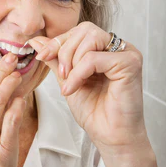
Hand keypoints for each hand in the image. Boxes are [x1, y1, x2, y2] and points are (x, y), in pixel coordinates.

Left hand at [27, 22, 147, 154]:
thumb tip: (35, 39)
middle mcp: (119, 47)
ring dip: (72, 62)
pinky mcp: (130, 64)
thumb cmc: (94, 111)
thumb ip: (55, 58)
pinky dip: (79, 73)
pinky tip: (74, 89)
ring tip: (69, 83)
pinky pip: (94, 58)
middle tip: (61, 74)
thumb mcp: (67, 79)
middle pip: (85, 29)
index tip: (42, 56)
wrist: (110, 136)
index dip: (58, 42)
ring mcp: (127, 53)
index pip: (79, 31)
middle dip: (65, 50)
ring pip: (90, 38)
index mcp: (106, 48)